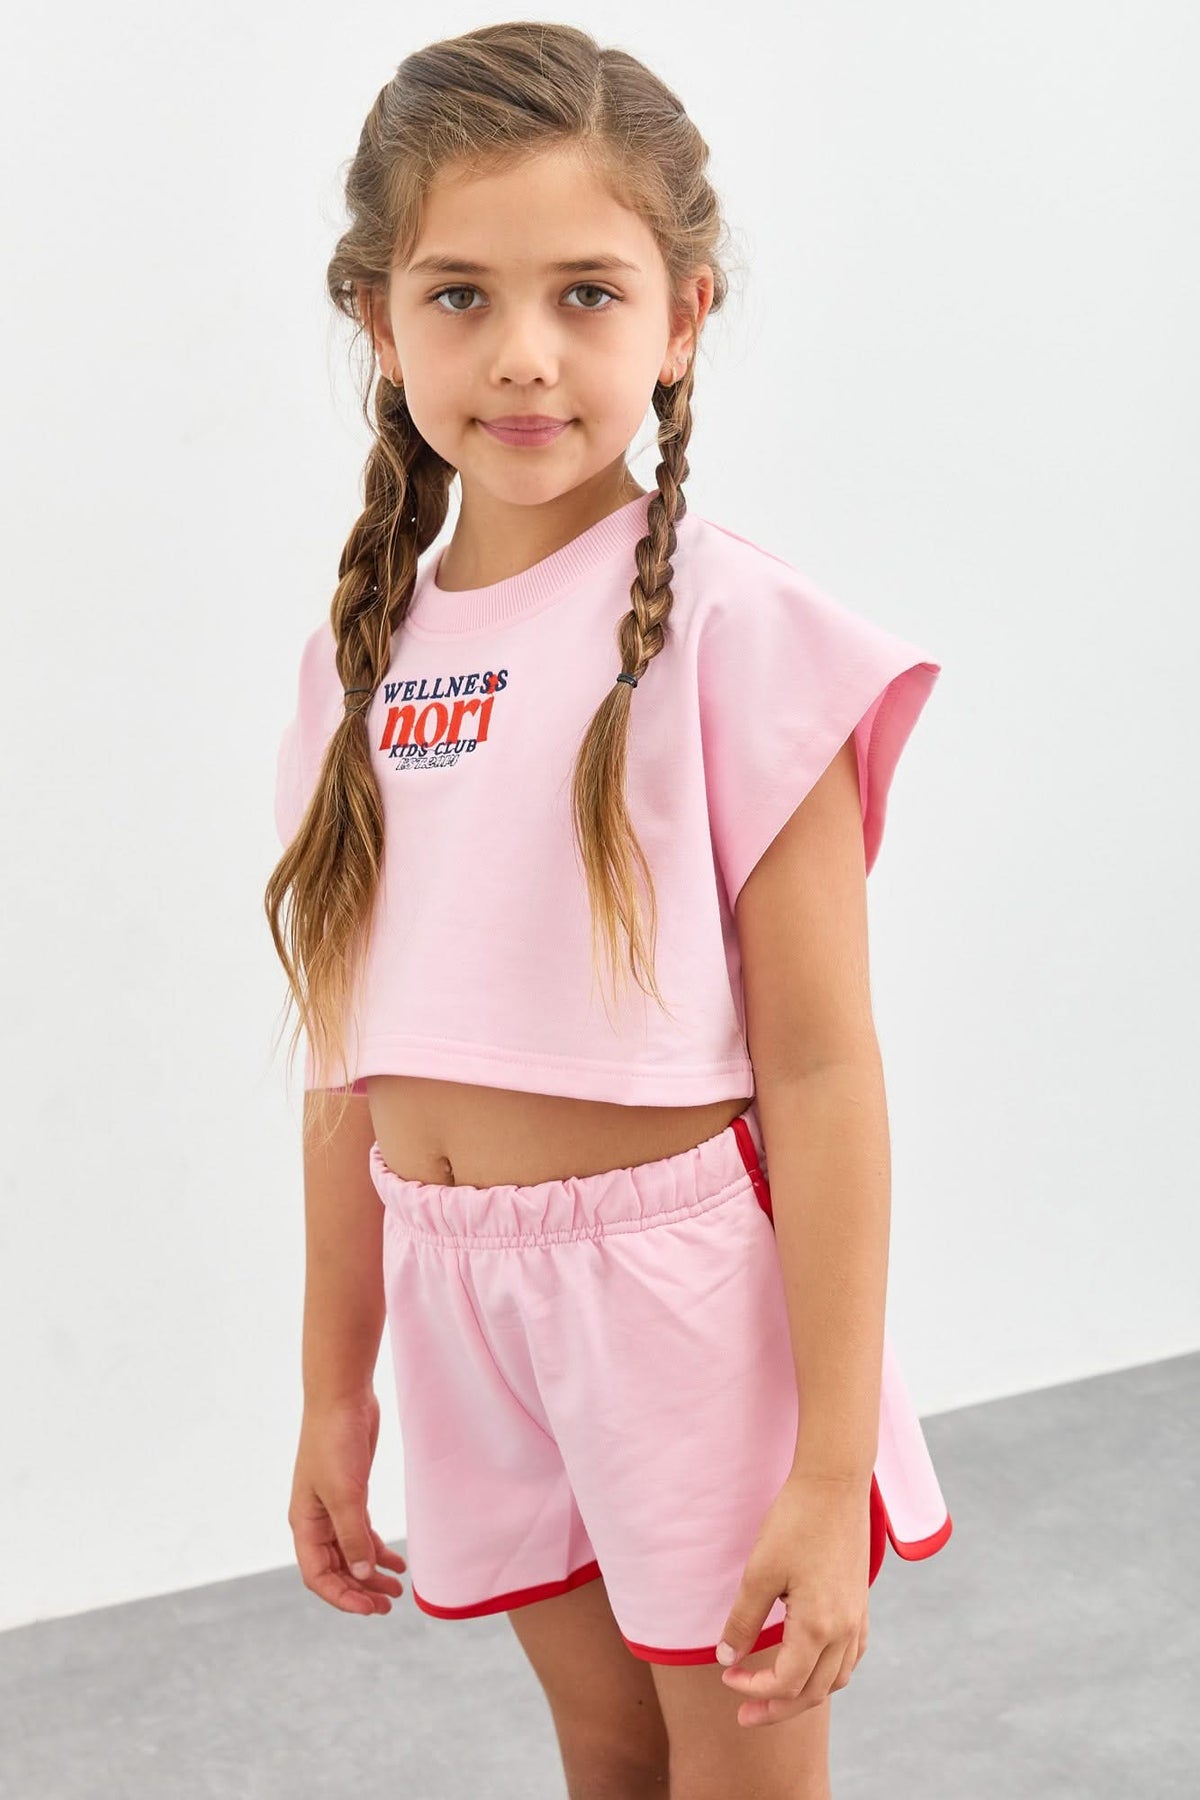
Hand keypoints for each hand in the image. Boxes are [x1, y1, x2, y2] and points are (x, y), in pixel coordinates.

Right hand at [289, 1387, 406, 1615]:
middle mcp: (315, 1520)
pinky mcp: (351, 1493)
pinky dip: (376, 1549)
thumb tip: (361, 1576)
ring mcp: (333, 1507)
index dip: (342, 1597)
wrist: (342, 1398)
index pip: (318, 1576)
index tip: (371, 1608)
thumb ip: (353, 1536)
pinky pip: (361, 1532)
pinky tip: (396, 1560)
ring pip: (351, 1552)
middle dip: (360, 1590)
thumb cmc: (335, 1442)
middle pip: (335, 1569)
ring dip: (371, 1573)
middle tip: (389, 1605)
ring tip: (397, 1590)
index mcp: (304, 1524)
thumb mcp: (346, 1494)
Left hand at [715, 1470, 870, 1727]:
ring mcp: (857, 1617)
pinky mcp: (860, 1603)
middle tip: (744, 1716)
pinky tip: (811, 1665)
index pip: (785, 1682)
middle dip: (777, 1708)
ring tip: (776, 1696)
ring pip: (837, 1679)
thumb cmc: (794, 1522)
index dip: (753, 1689)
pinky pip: (851, 1656)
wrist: (834, 1484)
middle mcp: (844, 1630)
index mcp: (818, 1627)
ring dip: (805, 1694)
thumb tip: (726, 1659)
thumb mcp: (759, 1572)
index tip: (727, 1677)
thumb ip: (743, 1621)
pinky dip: (830, 1672)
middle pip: (813, 1693)